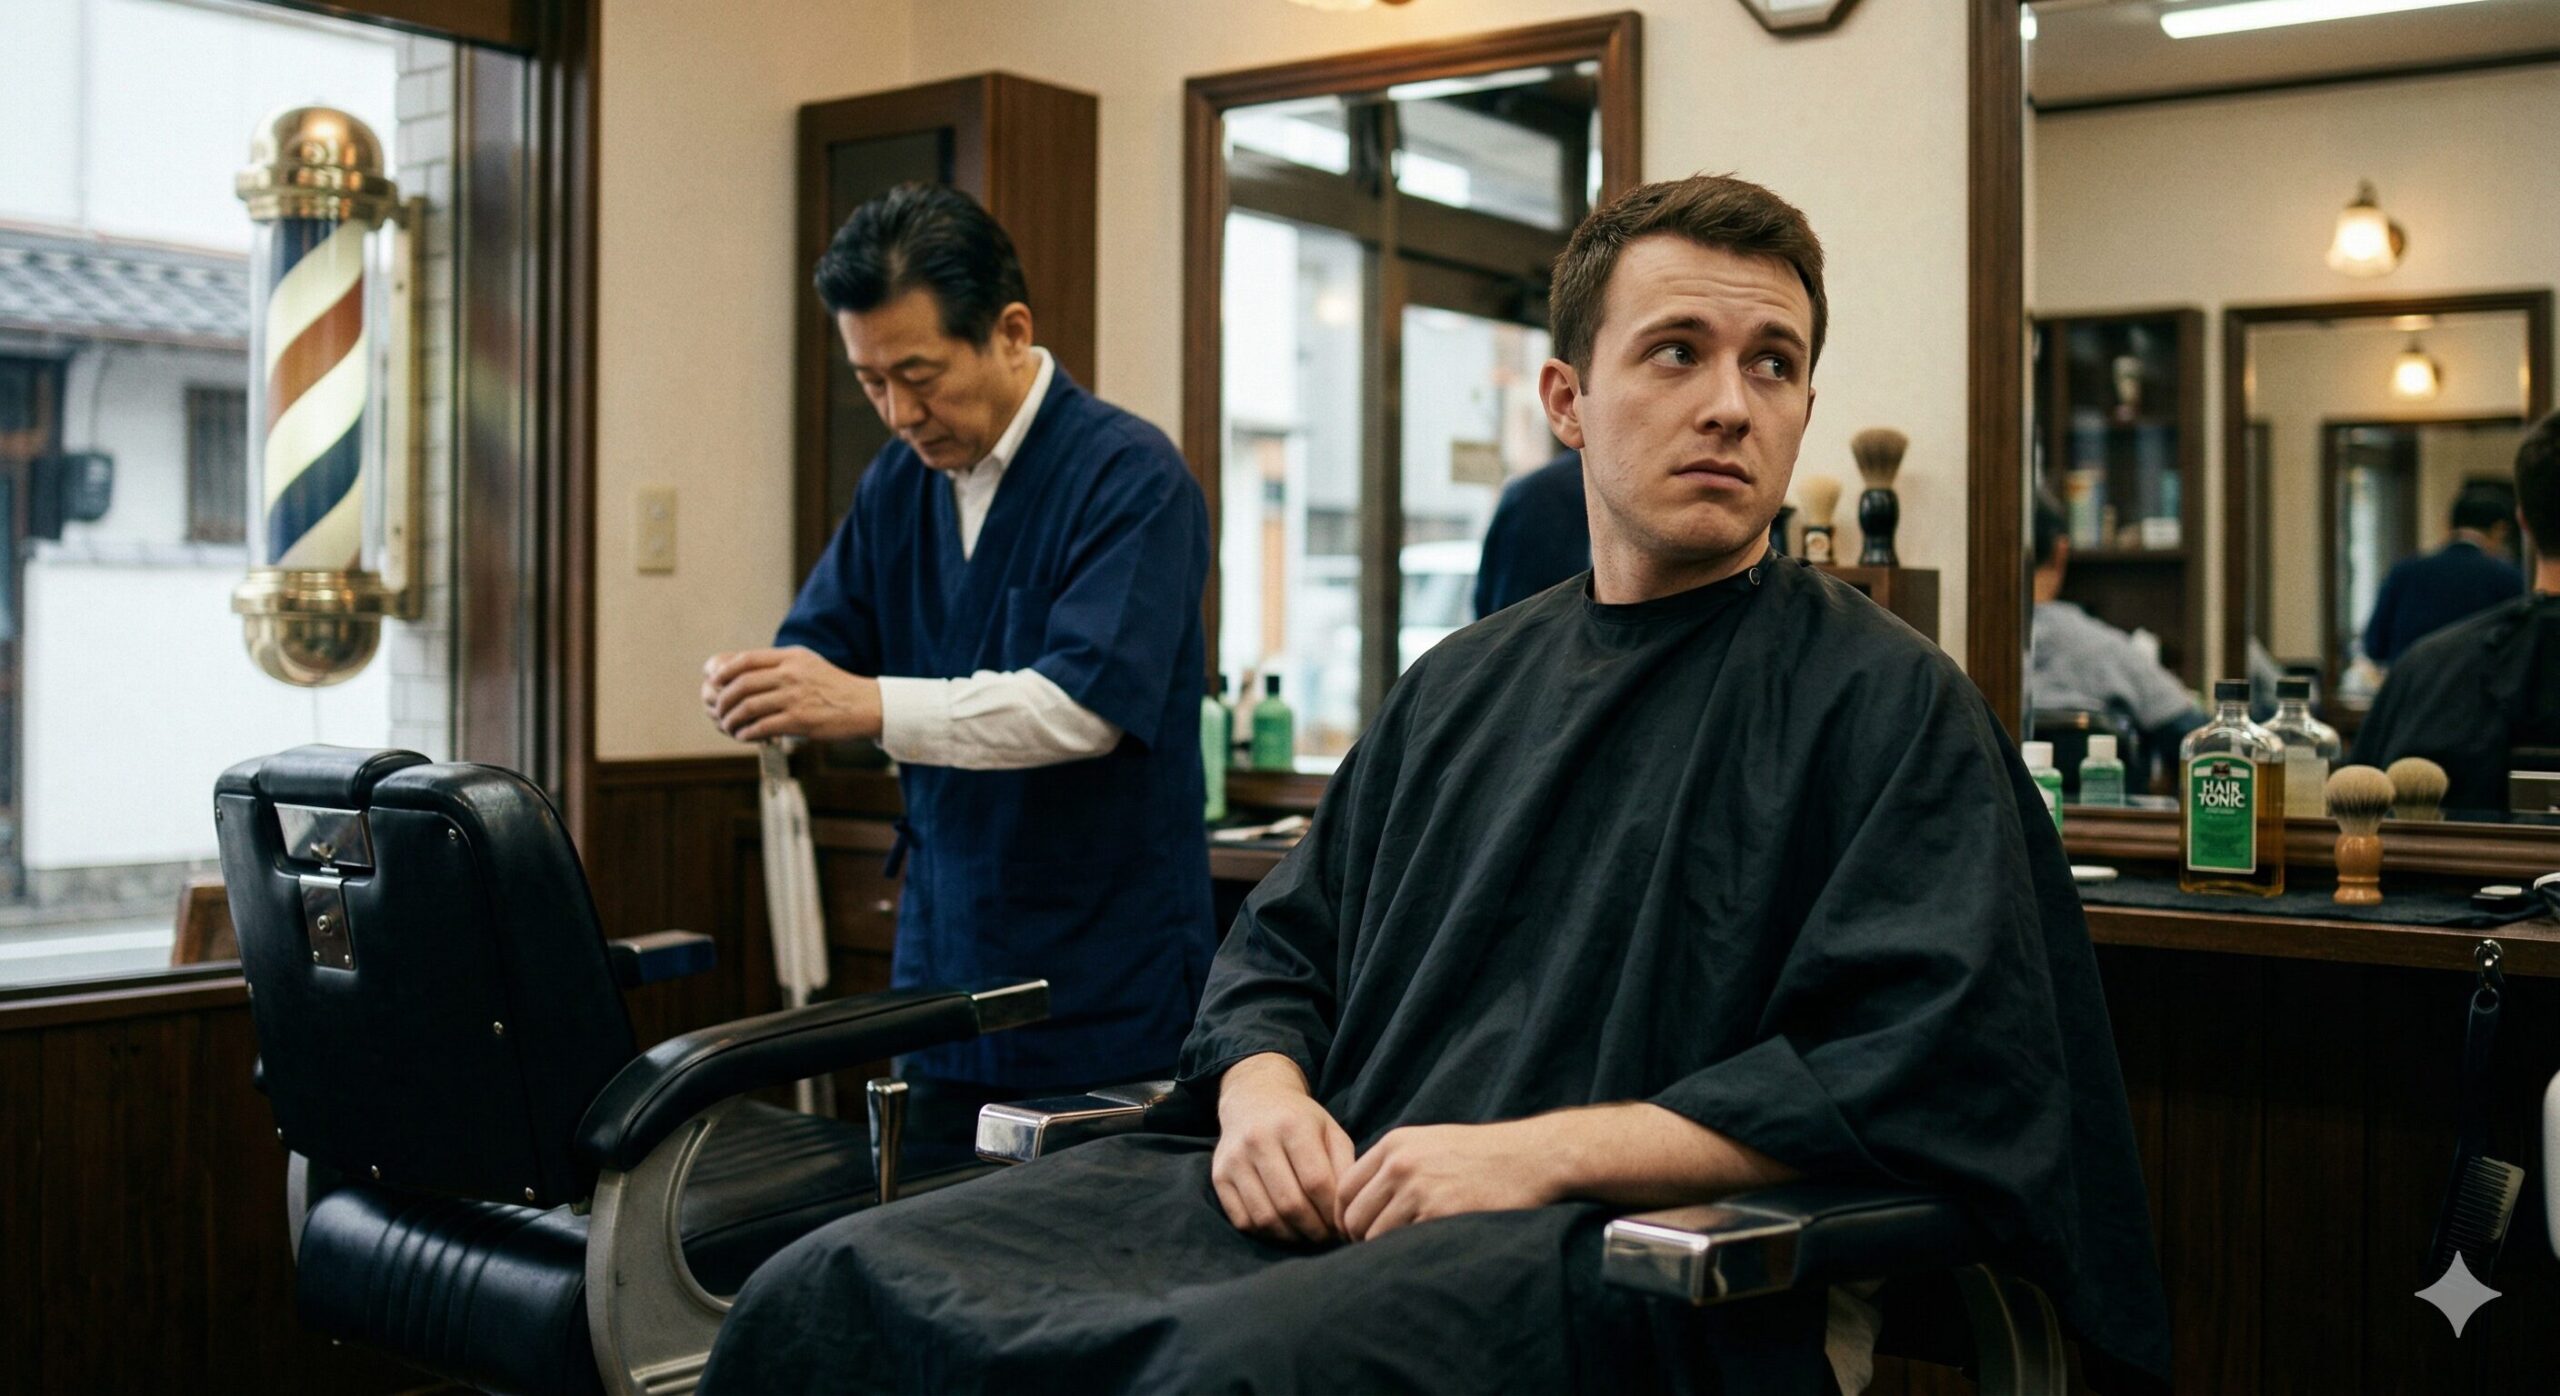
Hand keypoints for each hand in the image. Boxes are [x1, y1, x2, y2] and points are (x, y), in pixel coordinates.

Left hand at [701, 647, 882, 742]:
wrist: (865, 705)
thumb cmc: (834, 687)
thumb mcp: (809, 664)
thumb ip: (780, 665)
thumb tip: (744, 672)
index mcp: (791, 657)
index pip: (746, 660)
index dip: (724, 671)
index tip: (713, 681)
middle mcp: (792, 674)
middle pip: (742, 684)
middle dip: (723, 699)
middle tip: (719, 710)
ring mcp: (795, 697)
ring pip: (748, 707)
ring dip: (731, 719)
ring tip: (729, 726)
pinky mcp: (801, 720)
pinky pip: (762, 727)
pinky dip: (747, 733)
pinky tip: (744, 737)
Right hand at [1210, 1054, 1357, 1245]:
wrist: (1253, 1099)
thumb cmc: (1300, 1120)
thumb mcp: (1330, 1131)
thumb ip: (1345, 1166)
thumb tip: (1347, 1211)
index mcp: (1293, 1125)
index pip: (1316, 1183)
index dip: (1332, 1212)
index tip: (1342, 1224)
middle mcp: (1259, 1140)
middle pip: (1290, 1204)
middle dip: (1314, 1230)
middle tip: (1327, 1236)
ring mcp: (1235, 1159)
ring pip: (1265, 1217)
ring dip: (1291, 1236)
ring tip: (1307, 1234)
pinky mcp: (1219, 1176)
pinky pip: (1243, 1220)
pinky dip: (1266, 1233)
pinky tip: (1282, 1228)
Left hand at [1337, 1118, 1565, 1241]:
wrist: (1530, 1158)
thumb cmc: (1481, 1155)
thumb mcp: (1429, 1143)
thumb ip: (1394, 1164)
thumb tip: (1361, 1201)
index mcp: (1394, 1144)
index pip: (1344, 1188)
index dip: (1346, 1216)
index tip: (1356, 1233)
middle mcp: (1400, 1164)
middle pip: (1354, 1215)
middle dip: (1358, 1238)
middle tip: (1375, 1251)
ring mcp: (1419, 1188)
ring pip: (1374, 1235)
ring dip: (1382, 1250)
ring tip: (1400, 1253)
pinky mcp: (1440, 1212)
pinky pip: (1403, 1244)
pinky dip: (1407, 1253)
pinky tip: (1422, 1251)